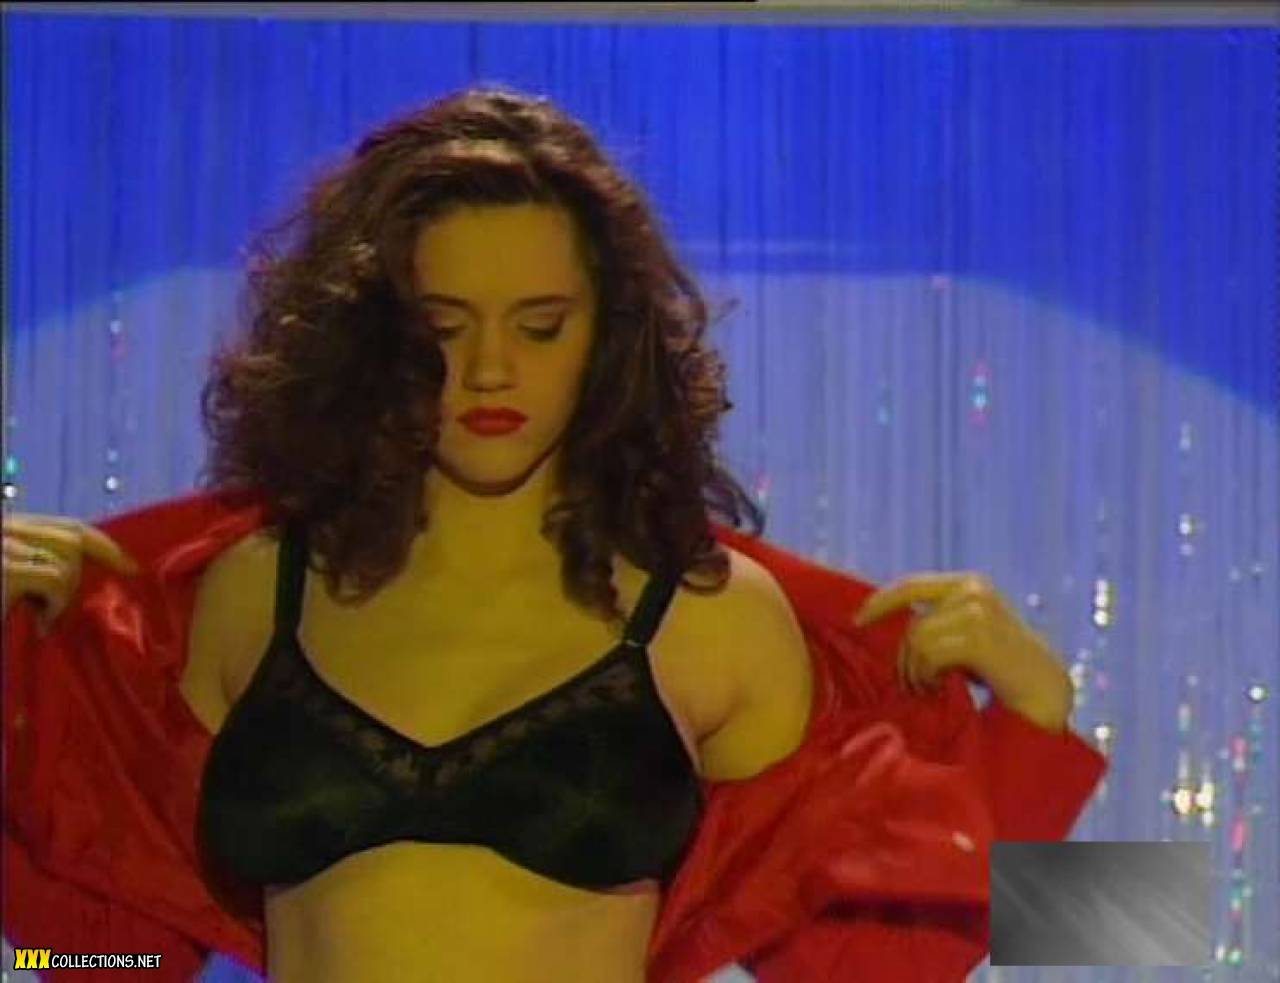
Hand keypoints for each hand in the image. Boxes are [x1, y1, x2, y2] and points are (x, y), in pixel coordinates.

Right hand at [2, 514, 138, 634]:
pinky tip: (39, 624)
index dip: (103, 544)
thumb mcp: (18, 586)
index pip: (67, 527)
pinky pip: (56, 579)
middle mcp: (4, 529)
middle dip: (84, 574)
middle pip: (72, 538)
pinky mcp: (3, 569)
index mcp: (8, 528)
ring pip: (68, 559)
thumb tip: (88, 567)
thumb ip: (42, 567)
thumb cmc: (7, 619)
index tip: (131, 566)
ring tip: (43, 617)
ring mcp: (2, 545)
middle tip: (66, 607)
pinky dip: (56, 606)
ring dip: (65, 595)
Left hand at [854, 572, 1071, 729]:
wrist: (1047, 692)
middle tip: (918, 685)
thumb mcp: (966, 635)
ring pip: (917, 639)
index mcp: (969, 584)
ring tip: (932, 688)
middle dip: (906, 659)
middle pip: (911, 623)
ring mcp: (978, 610)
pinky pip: (928, 654)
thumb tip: (886, 621)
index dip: (881, 602)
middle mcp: (973, 589)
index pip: (911, 586)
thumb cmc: (1003, 670)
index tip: (857, 620)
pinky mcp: (979, 634)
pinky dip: (928, 676)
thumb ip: (938, 621)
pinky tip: (942, 688)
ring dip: (917, 672)